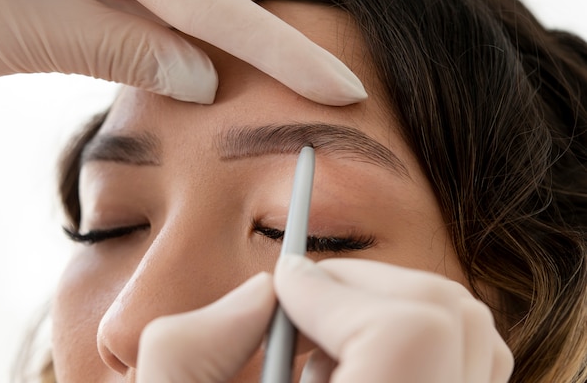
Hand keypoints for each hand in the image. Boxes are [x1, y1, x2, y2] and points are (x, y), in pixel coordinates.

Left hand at [0, 0, 365, 104]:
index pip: (218, 9)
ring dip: (217, 10)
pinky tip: (174, 38)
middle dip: (255, 6)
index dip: (286, 53)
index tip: (342, 85)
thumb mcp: (32, 22)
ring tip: (257, 11)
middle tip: (304, 47)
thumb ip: (129, 48)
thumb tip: (202, 75)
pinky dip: (164, 23)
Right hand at [136, 256, 512, 381]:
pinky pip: (465, 361)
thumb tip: (264, 291)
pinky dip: (406, 339)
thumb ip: (191, 348)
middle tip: (299, 301)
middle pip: (444, 320)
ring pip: (464, 333)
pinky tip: (348, 372)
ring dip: (384, 311)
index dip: (338, 289)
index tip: (282, 284)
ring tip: (322, 350)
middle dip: (360, 286)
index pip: (404, 337)